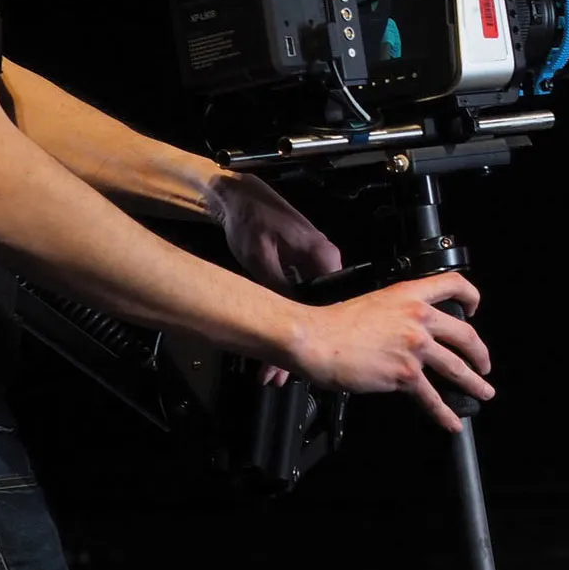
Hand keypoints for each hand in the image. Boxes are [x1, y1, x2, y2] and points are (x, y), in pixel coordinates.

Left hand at [210, 171, 344, 387]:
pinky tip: (273, 336)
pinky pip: (299, 296)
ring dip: (291, 333)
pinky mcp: (300, 264)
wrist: (237, 196)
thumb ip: (279, 289)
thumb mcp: (262, 260)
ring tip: (273, 364)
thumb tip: (288, 320)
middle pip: (319, 311)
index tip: (293, 363)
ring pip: (307, 307)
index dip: (313, 338)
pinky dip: (287, 317)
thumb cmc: (252, 220)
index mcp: (324, 256)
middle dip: (299, 344)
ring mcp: (313, 263)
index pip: (331, 305)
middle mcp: (325, 260)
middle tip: (277, 374)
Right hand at [291, 271, 494, 431]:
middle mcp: (417, 318)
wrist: (316, 339)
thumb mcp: (375, 302)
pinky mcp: (405, 374)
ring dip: (474, 383)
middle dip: (480, 354)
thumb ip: (398, 312)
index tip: (473, 310)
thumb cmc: (335, 323)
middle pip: (465, 335)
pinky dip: (445, 412)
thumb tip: (410, 330)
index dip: (471, 297)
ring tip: (483, 392)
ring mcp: (414, 347)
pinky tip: (452, 421)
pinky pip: (432, 397)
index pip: (453, 285)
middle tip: (484, 365)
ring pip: (456, 367)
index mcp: (409, 295)